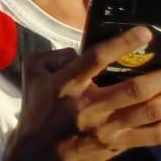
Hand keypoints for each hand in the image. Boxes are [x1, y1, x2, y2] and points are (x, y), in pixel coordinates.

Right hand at [4, 26, 160, 159]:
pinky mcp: (118, 144)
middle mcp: (90, 107)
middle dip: (158, 76)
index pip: (97, 59)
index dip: (122, 44)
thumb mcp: (33, 74)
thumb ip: (54, 55)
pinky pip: (152, 135)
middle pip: (133, 89)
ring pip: (149, 112)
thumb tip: (79, 50)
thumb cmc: (37, 109)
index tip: (144, 32)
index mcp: (67, 85)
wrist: (38, 152)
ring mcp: (107, 129)